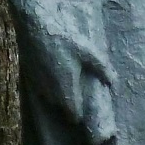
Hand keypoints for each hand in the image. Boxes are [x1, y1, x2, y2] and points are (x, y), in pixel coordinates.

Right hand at [25, 29, 116, 143]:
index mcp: (67, 90)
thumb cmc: (64, 41)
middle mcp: (52, 93)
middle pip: (63, 108)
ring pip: (52, 99)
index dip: (81, 115)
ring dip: (59, 95)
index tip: (87, 109)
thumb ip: (102, 69)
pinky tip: (54, 72)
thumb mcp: (88, 52)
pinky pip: (42, 89)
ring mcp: (39, 86)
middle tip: (80, 92)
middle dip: (71, 104)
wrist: (36, 29)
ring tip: (67, 81)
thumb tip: (114, 83)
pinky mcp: (31, 78)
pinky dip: (49, 86)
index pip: (74, 115)